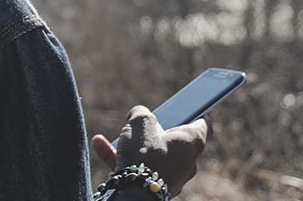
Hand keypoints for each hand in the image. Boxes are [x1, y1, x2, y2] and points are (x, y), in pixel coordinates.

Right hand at [91, 105, 210, 195]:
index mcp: (192, 143)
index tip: (188, 109)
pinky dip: (121, 158)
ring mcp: (171, 178)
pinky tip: (99, 144)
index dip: (195, 114)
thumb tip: (138, 116)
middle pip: (174, 142)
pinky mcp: (154, 189)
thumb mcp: (140, 121)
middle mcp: (186, 163)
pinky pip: (138, 169)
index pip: (202, 126)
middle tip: (143, 123)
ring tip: (116, 136)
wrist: (134, 193)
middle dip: (157, 132)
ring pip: (152, 156)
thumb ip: (140, 113)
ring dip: (134, 145)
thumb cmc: (144, 155)